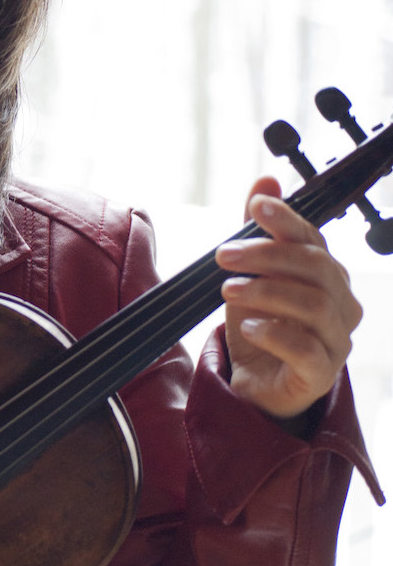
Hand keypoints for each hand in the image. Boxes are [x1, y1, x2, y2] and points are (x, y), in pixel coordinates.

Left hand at [215, 176, 361, 421]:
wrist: (256, 383)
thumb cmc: (261, 326)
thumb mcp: (251, 275)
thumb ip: (258, 232)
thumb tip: (266, 182)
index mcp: (328, 276)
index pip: (314, 239)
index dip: (287, 220)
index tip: (255, 207)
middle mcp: (341, 305)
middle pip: (316, 268)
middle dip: (267, 255)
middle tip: (223, 256)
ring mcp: (336, 341)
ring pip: (315, 306)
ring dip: (266, 292)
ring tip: (228, 290)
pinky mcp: (321, 375)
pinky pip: (307, 350)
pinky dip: (275, 333)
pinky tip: (248, 326)